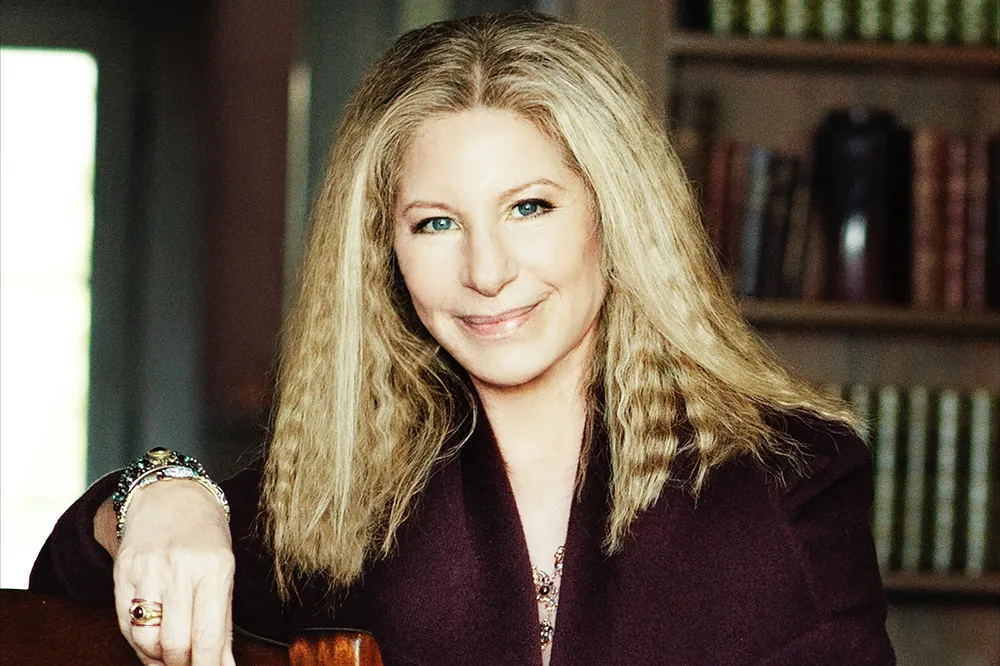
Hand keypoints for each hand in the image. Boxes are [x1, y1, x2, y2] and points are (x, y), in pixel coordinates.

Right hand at [107, 480, 235, 665]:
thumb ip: (223, 620)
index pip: (207, 636)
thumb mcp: (225, 570)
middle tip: (192, 665)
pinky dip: (139, 643)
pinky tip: (152, 644)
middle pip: (175, 643)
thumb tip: (224, 665)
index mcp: (214, 568)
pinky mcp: (123, 572)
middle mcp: (180, 568)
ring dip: (159, 659)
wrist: (169, 495)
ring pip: (146, 638)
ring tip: (172, 657)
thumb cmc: (205, 535)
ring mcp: (148, 570)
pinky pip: (125, 623)